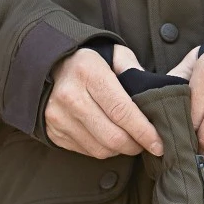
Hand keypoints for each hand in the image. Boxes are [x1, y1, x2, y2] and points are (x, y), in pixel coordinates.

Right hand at [44, 44, 164, 159]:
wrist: (45, 66)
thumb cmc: (86, 60)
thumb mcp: (112, 53)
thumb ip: (134, 69)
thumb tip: (154, 92)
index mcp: (88, 72)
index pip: (122, 110)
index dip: (144, 131)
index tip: (158, 143)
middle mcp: (70, 96)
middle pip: (112, 136)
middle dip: (135, 145)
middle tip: (147, 143)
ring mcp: (59, 116)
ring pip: (100, 149)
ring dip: (120, 150)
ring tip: (129, 140)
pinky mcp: (53, 131)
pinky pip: (86, 151)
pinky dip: (103, 149)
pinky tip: (109, 138)